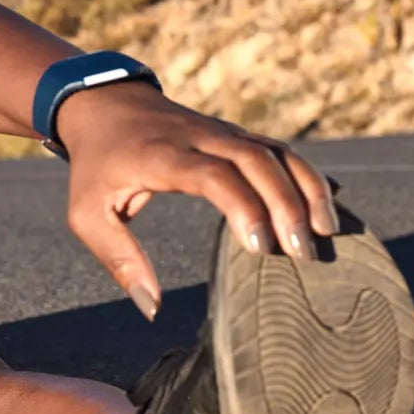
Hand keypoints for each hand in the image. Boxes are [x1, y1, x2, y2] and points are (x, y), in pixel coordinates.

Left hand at [56, 82, 337, 320]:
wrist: (103, 104)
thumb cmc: (96, 166)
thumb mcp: (87, 213)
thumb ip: (119, 259)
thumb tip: (152, 308)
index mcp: (163, 154)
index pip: (216, 174)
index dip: (245, 207)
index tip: (261, 249)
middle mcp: (200, 137)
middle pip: (258, 160)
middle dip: (288, 204)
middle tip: (304, 253)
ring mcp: (222, 131)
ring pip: (277, 151)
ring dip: (307, 188)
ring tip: (326, 233)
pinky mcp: (235, 135)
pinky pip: (279, 151)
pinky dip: (306, 175)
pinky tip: (325, 208)